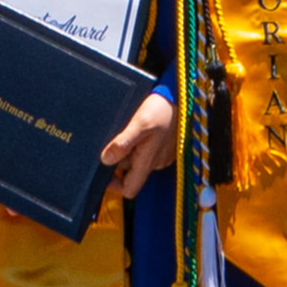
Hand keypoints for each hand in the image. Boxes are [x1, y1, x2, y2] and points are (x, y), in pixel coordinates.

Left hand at [99, 87, 180, 207]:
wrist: (183, 96)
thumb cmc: (163, 109)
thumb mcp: (140, 124)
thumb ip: (122, 144)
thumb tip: (105, 160)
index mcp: (148, 162)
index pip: (129, 189)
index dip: (114, 185)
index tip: (103, 172)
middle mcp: (156, 162)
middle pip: (131, 174)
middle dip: (119, 161)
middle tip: (112, 143)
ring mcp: (162, 155)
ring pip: (138, 160)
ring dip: (129, 151)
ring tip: (125, 132)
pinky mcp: (166, 146)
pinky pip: (147, 151)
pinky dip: (139, 144)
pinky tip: (138, 129)